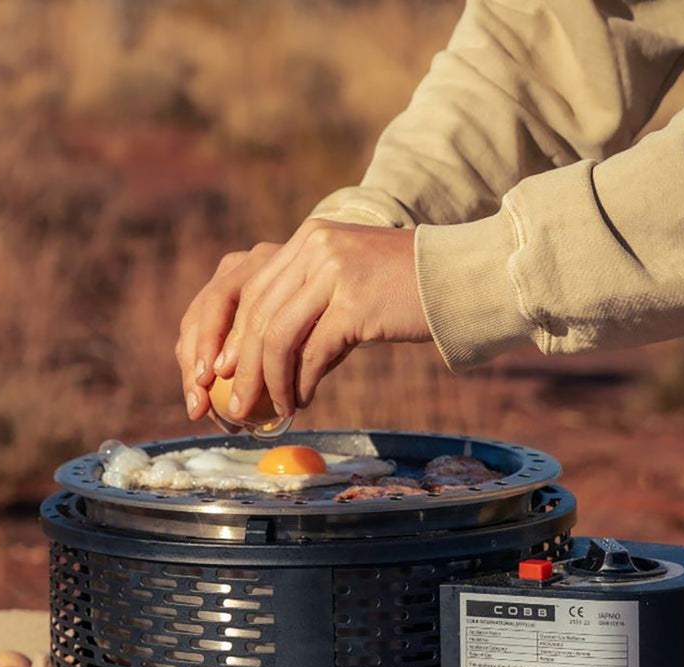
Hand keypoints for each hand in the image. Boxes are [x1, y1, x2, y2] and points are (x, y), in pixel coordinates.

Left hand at [175, 221, 430, 420]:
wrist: (463, 277)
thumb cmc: (404, 288)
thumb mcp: (347, 278)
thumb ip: (307, 300)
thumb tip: (262, 355)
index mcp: (309, 238)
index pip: (251, 292)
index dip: (229, 338)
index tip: (220, 373)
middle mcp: (317, 247)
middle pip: (257, 317)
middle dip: (241, 368)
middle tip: (237, 405)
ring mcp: (336, 273)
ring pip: (278, 338)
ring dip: (268, 382)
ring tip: (268, 410)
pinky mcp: (356, 304)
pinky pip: (312, 353)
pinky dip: (300, 383)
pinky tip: (301, 401)